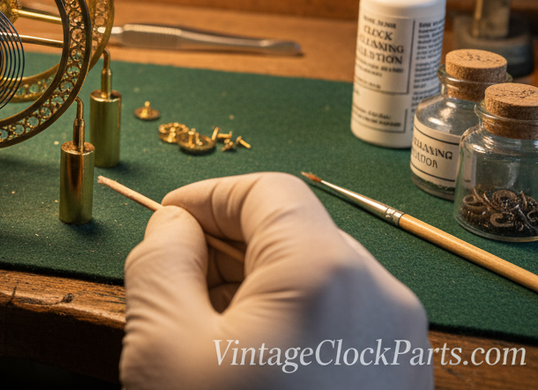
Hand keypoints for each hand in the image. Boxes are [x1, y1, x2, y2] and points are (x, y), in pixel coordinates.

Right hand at [120, 172, 431, 388]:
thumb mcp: (163, 344)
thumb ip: (158, 260)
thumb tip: (173, 227)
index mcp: (324, 268)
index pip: (266, 190)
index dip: (207, 196)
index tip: (164, 224)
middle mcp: (378, 294)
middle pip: (295, 231)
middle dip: (225, 244)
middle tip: (171, 279)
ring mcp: (399, 343)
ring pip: (317, 278)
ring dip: (254, 285)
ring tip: (203, 329)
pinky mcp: (400, 382)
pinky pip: (340, 323)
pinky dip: (289, 321)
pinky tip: (246, 364)